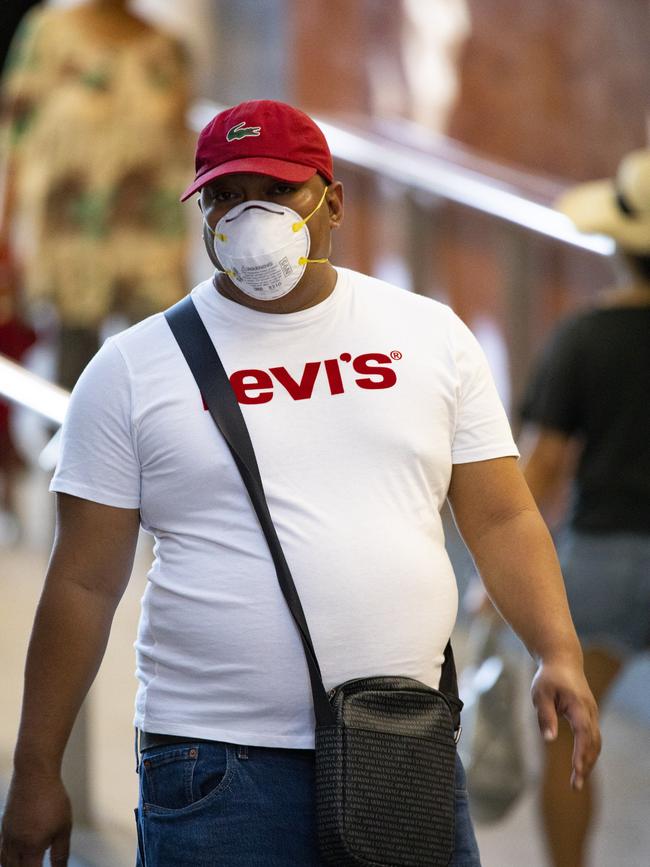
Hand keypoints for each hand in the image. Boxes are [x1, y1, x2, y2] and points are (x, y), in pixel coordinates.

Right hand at [0, 772, 71, 866]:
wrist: (34, 774)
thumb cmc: (52, 798)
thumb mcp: (64, 827)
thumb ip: (61, 853)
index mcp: (31, 847)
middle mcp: (15, 845)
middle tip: (37, 864)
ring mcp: (6, 836)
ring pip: (5, 863)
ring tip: (28, 863)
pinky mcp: (4, 827)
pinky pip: (1, 851)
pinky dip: (6, 859)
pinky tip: (16, 856)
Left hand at [531, 658, 600, 790]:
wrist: (563, 660)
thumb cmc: (549, 677)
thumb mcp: (540, 693)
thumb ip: (545, 715)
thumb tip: (549, 740)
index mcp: (578, 705)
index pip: (583, 733)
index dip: (581, 753)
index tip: (576, 770)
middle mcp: (590, 711)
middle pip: (593, 743)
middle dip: (585, 765)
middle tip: (575, 786)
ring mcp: (592, 714)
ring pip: (595, 742)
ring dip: (588, 762)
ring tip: (577, 781)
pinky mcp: (590, 716)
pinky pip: (593, 738)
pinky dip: (589, 753)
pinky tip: (581, 765)